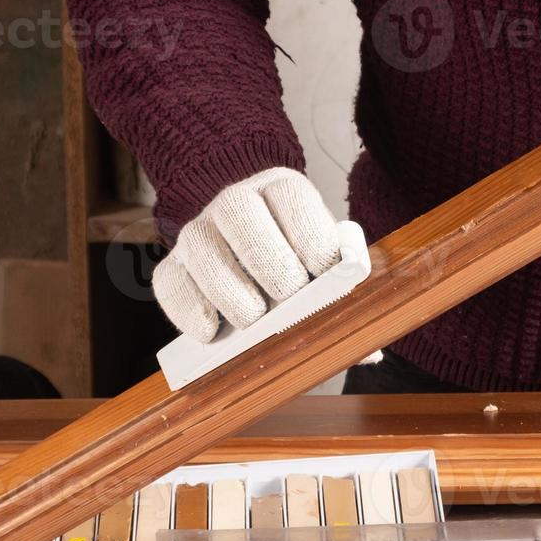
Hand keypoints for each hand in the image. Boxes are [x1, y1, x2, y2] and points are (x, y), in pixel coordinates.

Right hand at [154, 168, 340, 341]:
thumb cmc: (304, 278)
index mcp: (283, 191)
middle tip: (290, 299)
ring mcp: (198, 232)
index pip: (291, 194)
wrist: (257, 274)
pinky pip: (171, 283)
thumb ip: (348, 303)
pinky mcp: (173, 267)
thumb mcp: (329, 279)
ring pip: (201, 245)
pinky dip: (190, 310)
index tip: (327, 274)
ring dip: (230, 289)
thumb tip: (369, 350)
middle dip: (269, 260)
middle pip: (239, 212)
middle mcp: (236, 202)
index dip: (310, 234)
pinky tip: (211, 333)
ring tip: (253, 322)